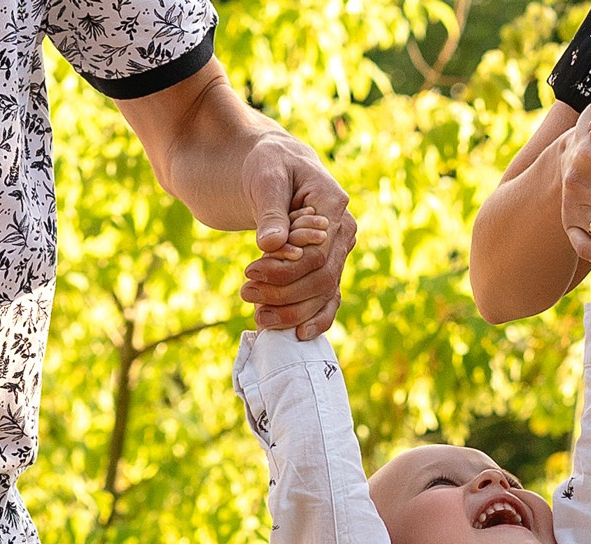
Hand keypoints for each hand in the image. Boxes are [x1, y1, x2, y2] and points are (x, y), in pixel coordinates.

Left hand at [238, 134, 355, 338]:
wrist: (271, 167)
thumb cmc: (267, 163)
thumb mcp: (264, 176)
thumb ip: (270, 209)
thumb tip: (271, 245)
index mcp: (333, 205)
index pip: (316, 254)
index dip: (285, 271)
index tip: (249, 273)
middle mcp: (343, 232)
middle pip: (322, 279)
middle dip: (285, 294)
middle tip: (246, 294)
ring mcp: (338, 252)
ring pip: (324, 294)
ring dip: (292, 310)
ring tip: (258, 316)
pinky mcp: (327, 266)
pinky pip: (328, 299)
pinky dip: (315, 319)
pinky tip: (297, 334)